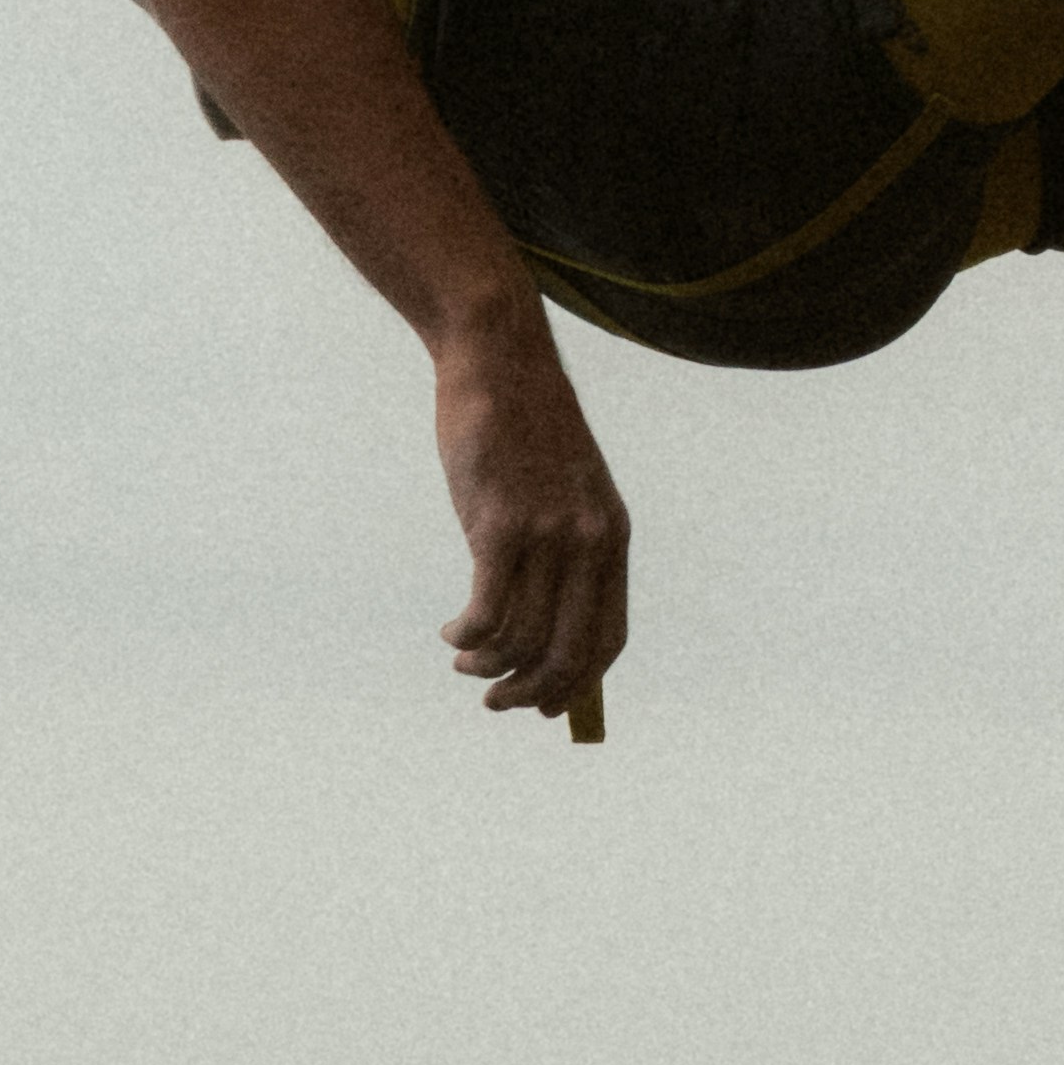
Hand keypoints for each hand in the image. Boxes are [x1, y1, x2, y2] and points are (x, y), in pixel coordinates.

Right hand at [432, 300, 629, 724]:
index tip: (543, 706)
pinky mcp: (500, 524)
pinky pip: (486, 613)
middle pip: (567, 653)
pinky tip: (452, 633)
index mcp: (611, 536)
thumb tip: (532, 630)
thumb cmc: (521, 429)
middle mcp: (588, 542)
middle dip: (529, 694)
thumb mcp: (561, 490)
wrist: (499, 358)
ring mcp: (547, 534)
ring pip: (520, 641)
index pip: (608, 638)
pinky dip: (467, 638)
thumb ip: (560, 550)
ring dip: (486, 667)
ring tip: (463, 659)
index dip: (577, 683)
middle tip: (494, 702)